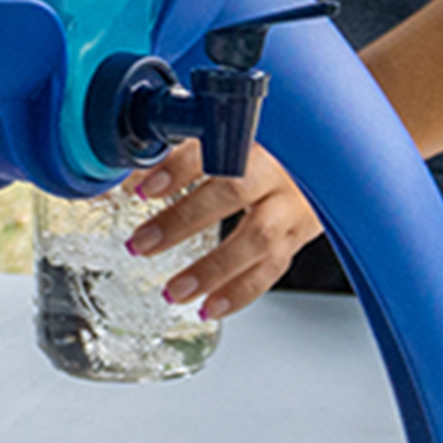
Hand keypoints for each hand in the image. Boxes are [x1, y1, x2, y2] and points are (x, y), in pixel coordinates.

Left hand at [128, 139, 325, 318]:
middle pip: (234, 191)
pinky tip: (210, 306)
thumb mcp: (224, 142)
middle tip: (143, 243)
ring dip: (213, 269)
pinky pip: (271, 268)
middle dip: (184, 220)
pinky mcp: (299, 235)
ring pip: (257, 238)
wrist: (318, 163)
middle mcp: (276, 169)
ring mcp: (292, 205)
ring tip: (175, 290)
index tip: (145, 189)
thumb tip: (124, 178)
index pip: (214, 148)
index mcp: (251, 136)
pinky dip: (239, 292)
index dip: (179, 168)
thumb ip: (175, 156)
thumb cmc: (262, 150)